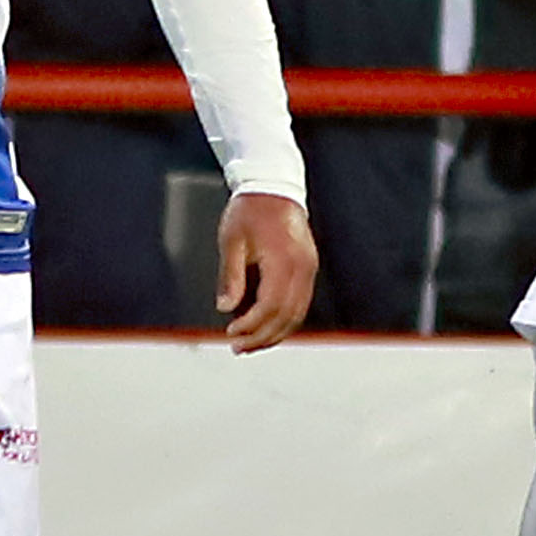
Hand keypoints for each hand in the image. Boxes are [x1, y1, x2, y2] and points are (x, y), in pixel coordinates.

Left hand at [216, 192, 316, 350]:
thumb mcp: (232, 241)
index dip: (251, 325)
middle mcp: (302, 268)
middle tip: (238, 347)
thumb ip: (230, 276)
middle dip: (262, 336)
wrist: (274, 187)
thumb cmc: (250, 210)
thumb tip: (225, 308)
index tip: (231, 332)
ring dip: (274, 334)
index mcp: (284, 260)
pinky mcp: (309, 269)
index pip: (270, 305)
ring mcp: (309, 269)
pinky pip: (300, 304)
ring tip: (250, 345)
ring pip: (297, 314)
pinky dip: (284, 321)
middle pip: (287, 316)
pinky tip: (267, 328)